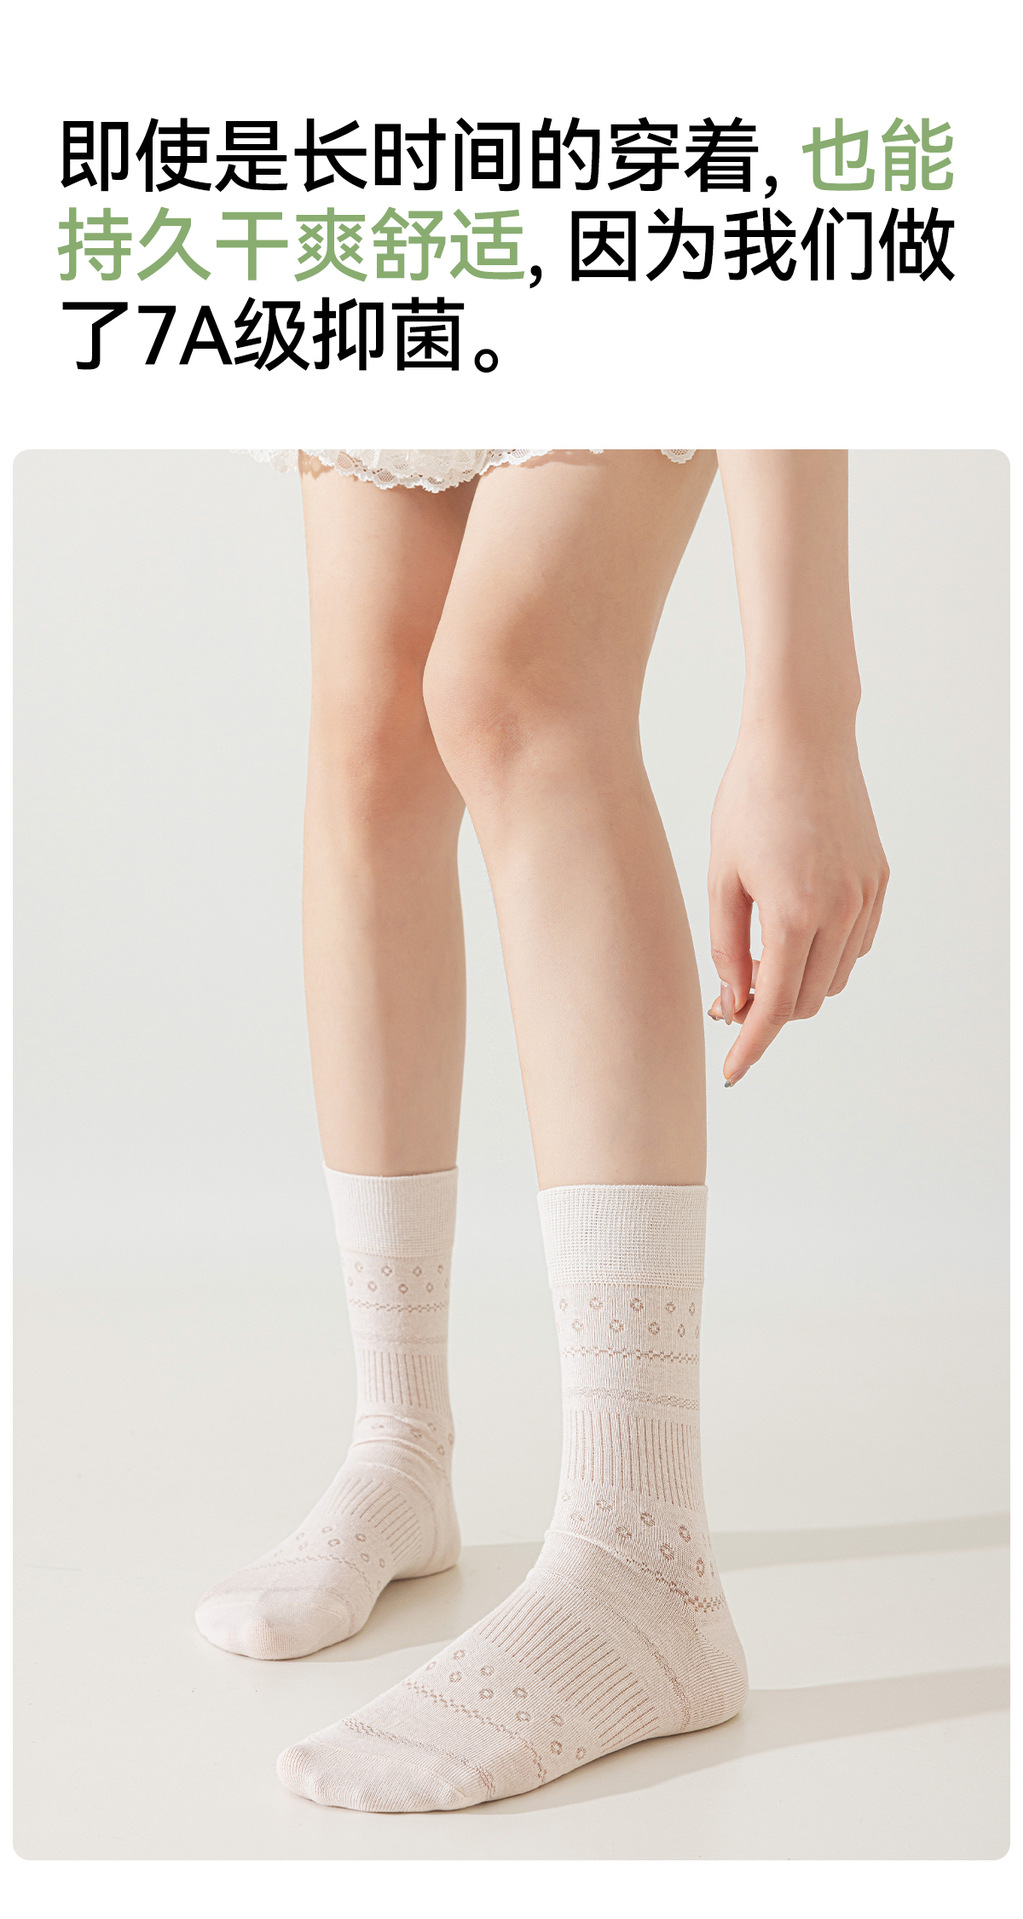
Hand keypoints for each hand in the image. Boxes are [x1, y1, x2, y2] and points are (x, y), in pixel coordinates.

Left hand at [707, 725, 888, 1083]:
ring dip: (799, 982)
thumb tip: (736, 1001)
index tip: (732, 1072)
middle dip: (770, 1009)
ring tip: (760, 952)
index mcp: (794, 914)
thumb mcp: (722, 876)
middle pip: (808, 999)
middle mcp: (840, 913)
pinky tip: (796, 927)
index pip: (774, 1008)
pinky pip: (855, 943)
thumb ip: (727, 946)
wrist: (802, 738)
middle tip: (732, 991)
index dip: (751, 1045)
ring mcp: (866, 897)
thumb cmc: (750, 799)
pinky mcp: (879, 881)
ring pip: (835, 976)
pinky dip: (826, 953)